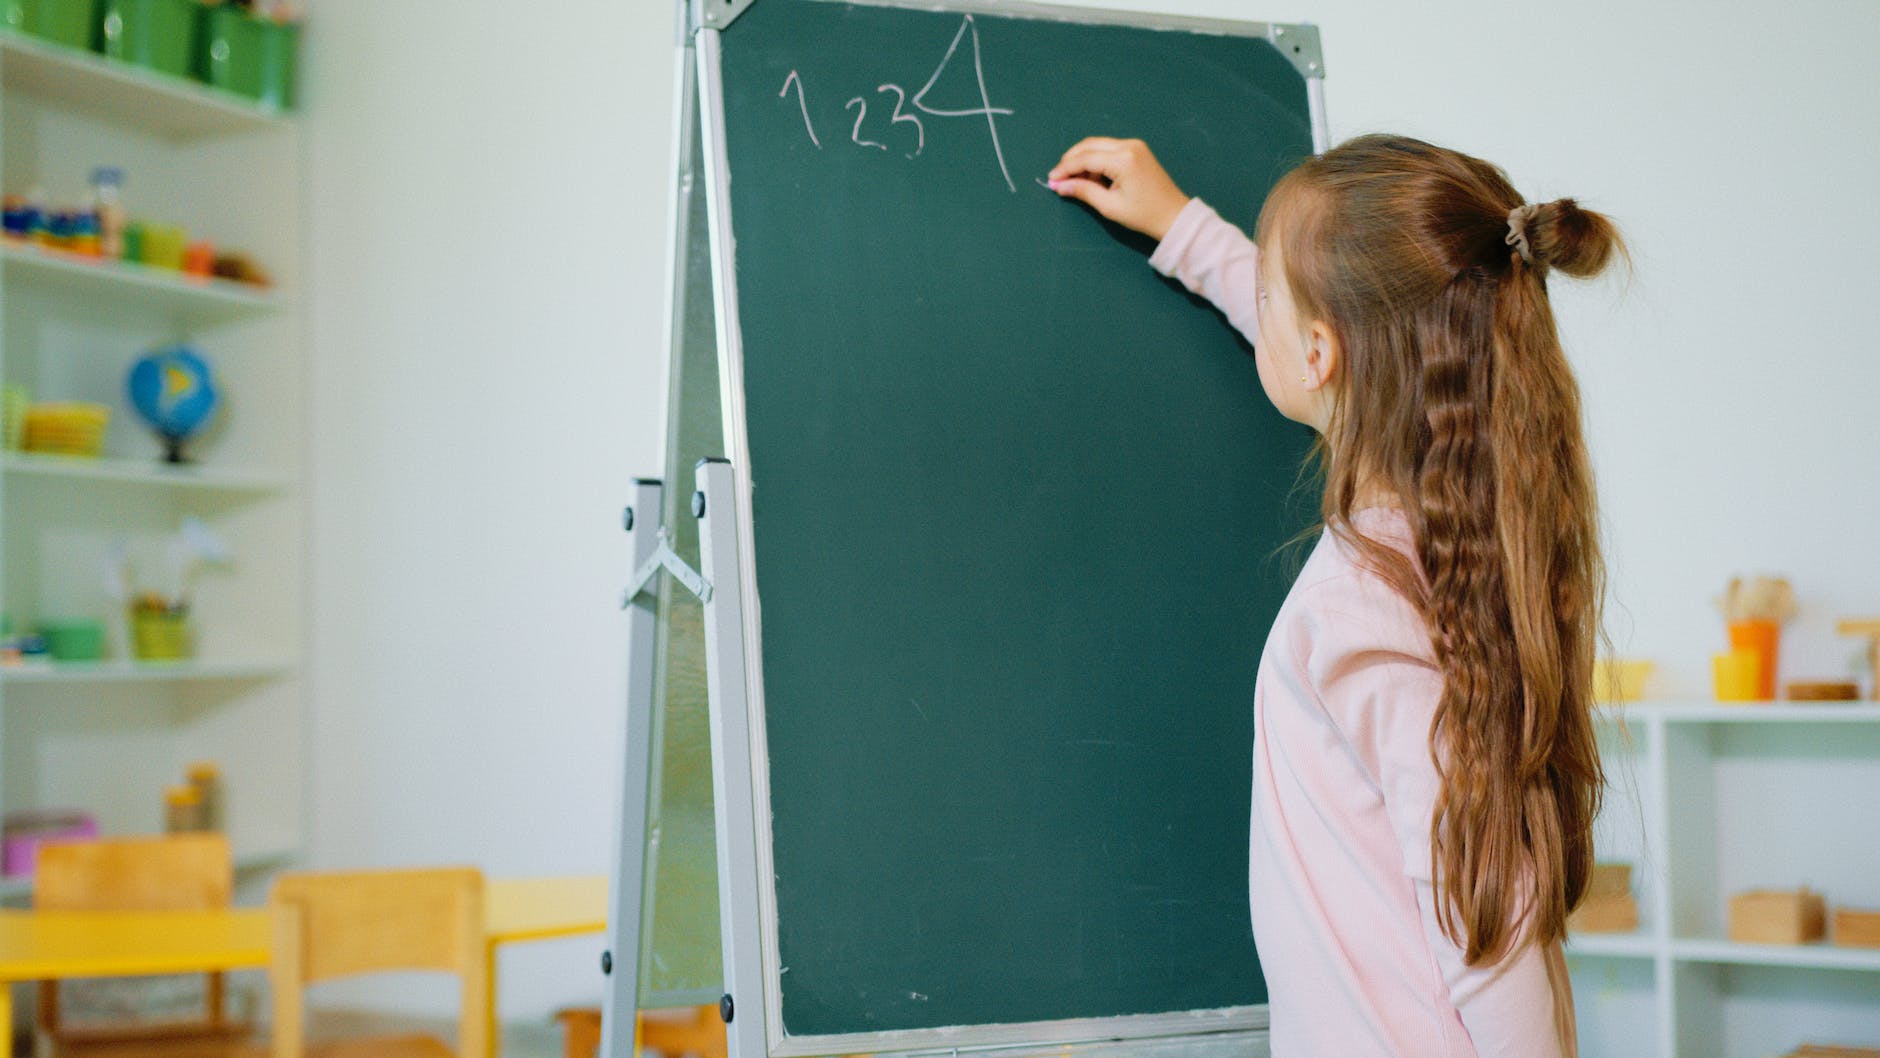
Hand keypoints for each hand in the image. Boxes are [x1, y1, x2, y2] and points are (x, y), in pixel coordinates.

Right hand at [1047, 137, 1190, 241]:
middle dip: (1071, 160)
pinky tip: (1090, 177)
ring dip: (1083, 160)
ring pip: (1098, 145)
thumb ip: (1083, 191)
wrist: (1173, 215)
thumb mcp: (1110, 206)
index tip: (1051, 180)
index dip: (1065, 168)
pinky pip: (1109, 149)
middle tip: (1057, 177)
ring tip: (1074, 181)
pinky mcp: (1137, 149)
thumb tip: (1060, 185)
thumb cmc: (1144, 215)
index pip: (1085, 158)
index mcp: (1123, 159)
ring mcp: (1134, 145)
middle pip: (1089, 145)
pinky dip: (1096, 160)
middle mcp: (1128, 146)